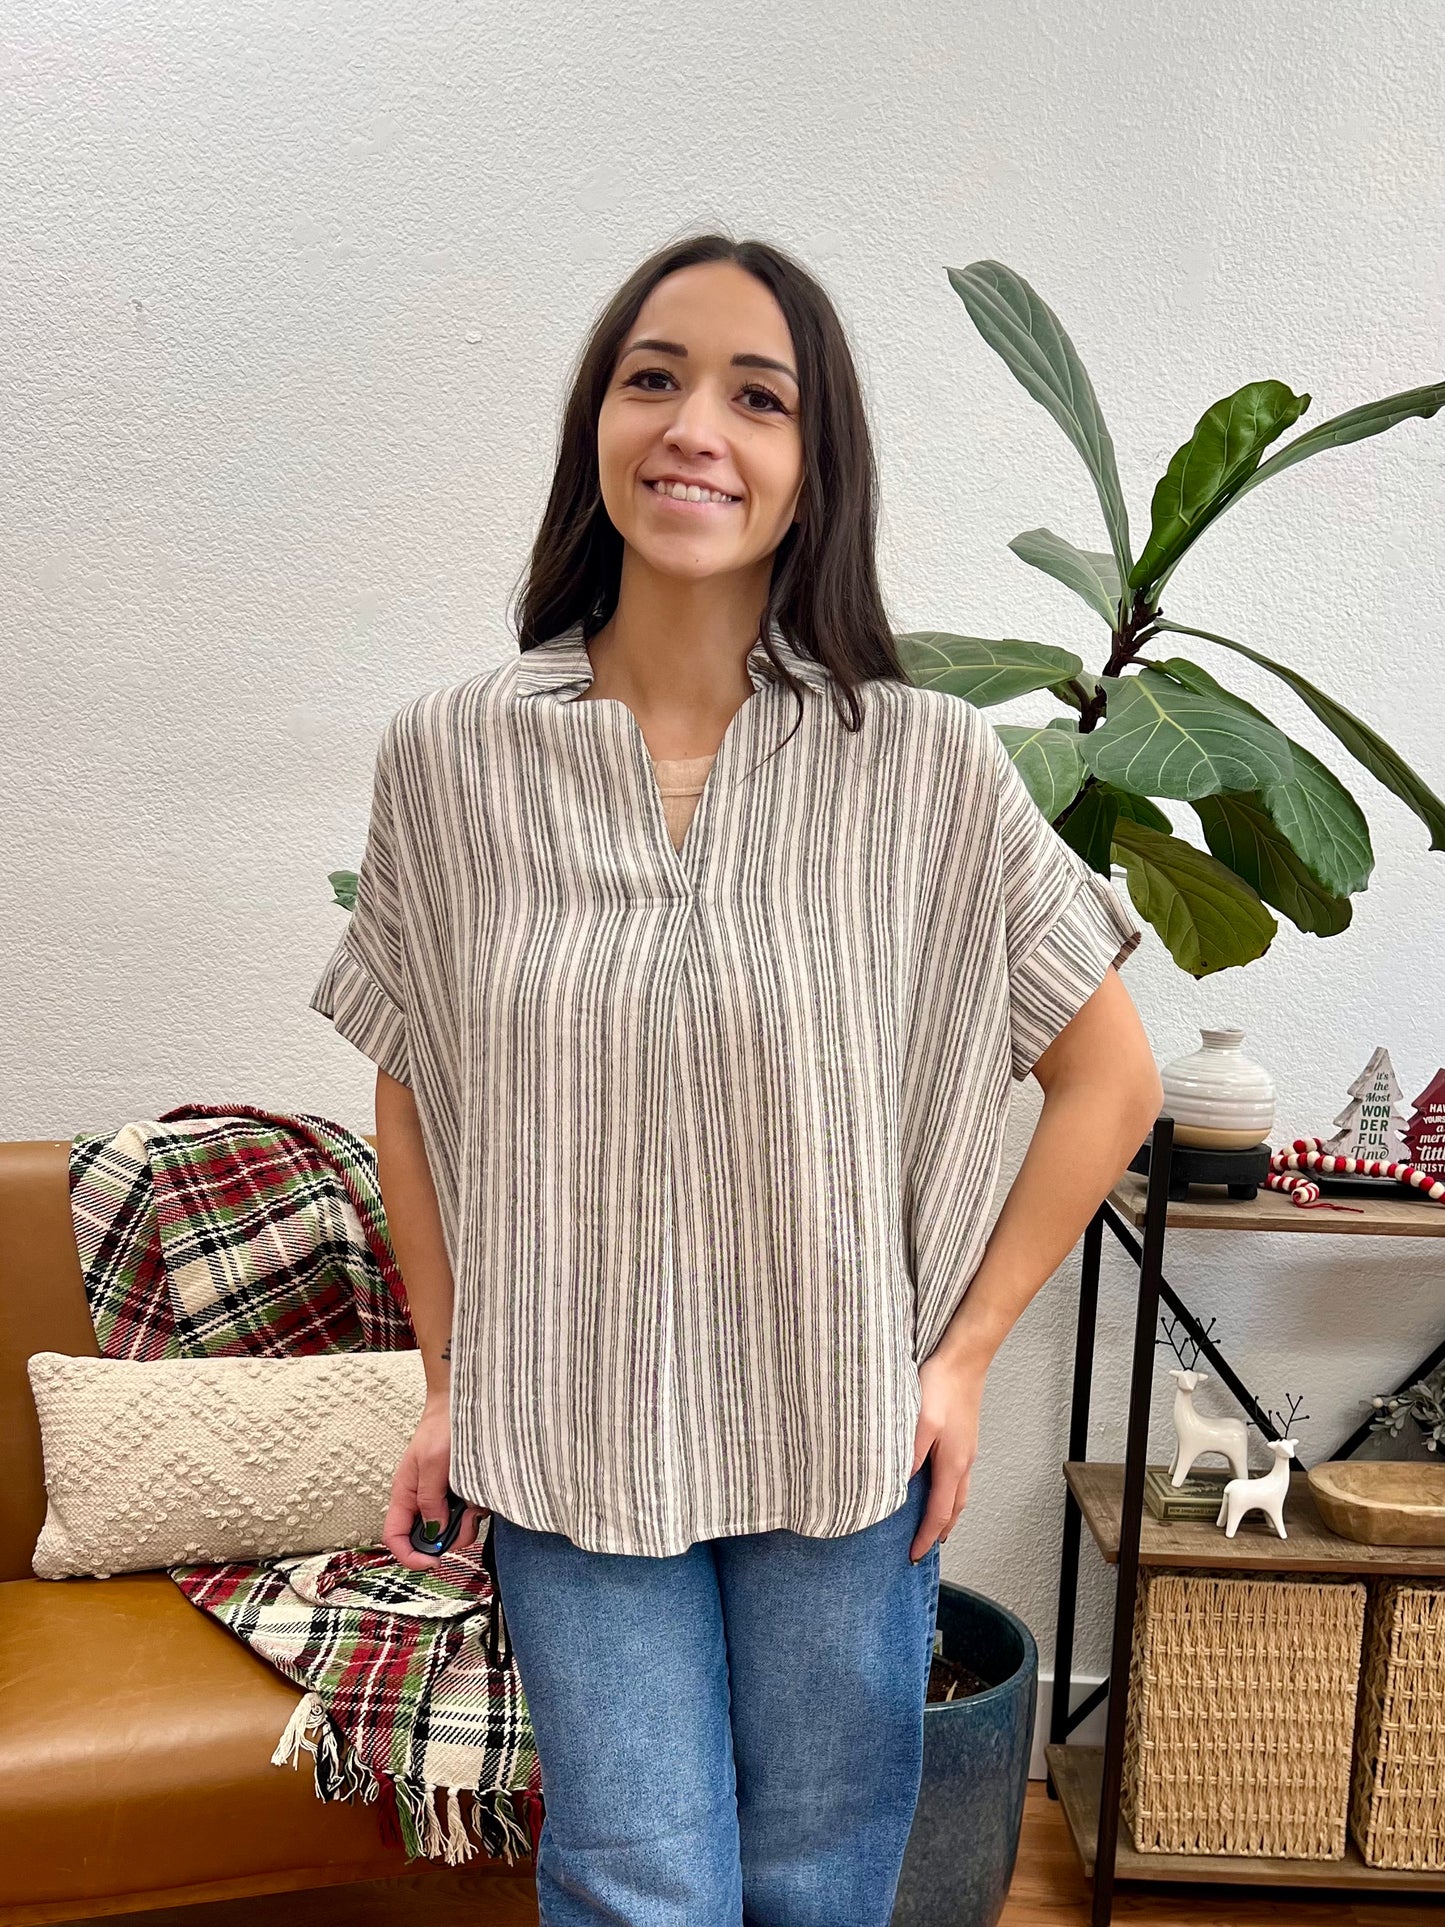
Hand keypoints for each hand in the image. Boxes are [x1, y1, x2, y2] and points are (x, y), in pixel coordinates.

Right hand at [381, 1388, 487, 1569]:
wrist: (466, 1405)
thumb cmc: (443, 1427)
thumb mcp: (432, 1464)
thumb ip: (430, 1499)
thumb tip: (435, 1531)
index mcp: (405, 1494)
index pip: (395, 1537)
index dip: (410, 1556)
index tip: (433, 1562)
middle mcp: (422, 1500)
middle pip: (428, 1539)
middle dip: (448, 1537)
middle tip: (466, 1521)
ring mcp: (443, 1497)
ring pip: (452, 1528)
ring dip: (466, 1521)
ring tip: (475, 1500)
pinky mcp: (461, 1492)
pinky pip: (468, 1513)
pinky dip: (477, 1508)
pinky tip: (481, 1493)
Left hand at [908, 1350, 985, 1562]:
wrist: (964, 1360)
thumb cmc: (942, 1386)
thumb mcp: (920, 1421)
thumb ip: (910, 1454)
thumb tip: (901, 1486)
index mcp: (953, 1465)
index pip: (940, 1513)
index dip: (926, 1537)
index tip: (914, 1556)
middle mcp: (964, 1463)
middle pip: (954, 1510)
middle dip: (939, 1532)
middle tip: (923, 1548)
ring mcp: (966, 1452)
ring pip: (958, 1494)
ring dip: (946, 1515)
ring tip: (930, 1526)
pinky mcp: (963, 1440)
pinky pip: (957, 1478)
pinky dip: (947, 1494)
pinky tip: (934, 1487)